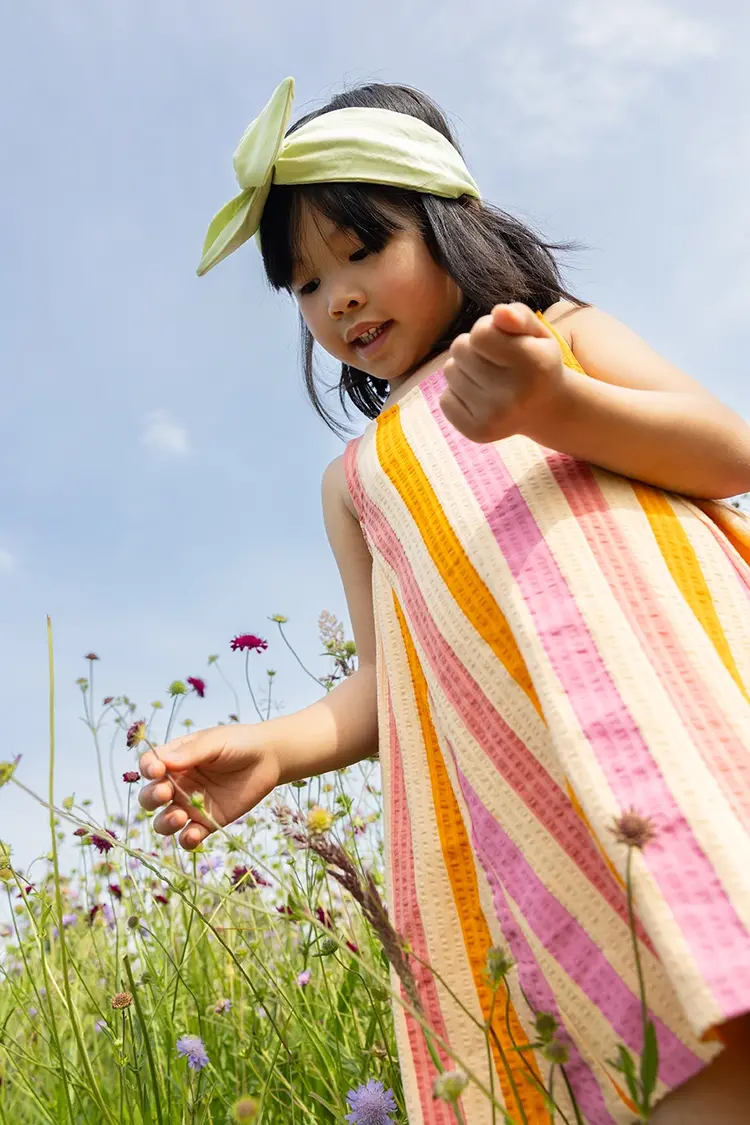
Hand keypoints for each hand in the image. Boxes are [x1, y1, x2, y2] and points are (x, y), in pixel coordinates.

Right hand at [138, 724, 280, 850]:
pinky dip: (187, 841)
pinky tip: (193, 836)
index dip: (148, 770)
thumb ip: (191, 752)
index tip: (157, 771)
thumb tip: (164, 763)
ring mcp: (190, 805)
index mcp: (174, 759)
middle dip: (152, 798)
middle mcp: (177, 784)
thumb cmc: (239, 743)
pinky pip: (189, 837)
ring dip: (165, 823)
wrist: (268, 758)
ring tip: (179, 816)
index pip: (150, 766)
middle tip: (166, 794)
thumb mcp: (215, 742)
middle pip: (149, 797)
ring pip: (164, 821)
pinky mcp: (207, 822)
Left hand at [440, 303, 565, 443]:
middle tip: (494, 361)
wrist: (546, 410)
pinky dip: (458, 394)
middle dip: (472, 348)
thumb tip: (498, 312)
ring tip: (489, 378)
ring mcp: (494, 417)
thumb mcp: (538, 333)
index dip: (486, 329)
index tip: (501, 339)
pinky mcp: (476, 432)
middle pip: (459, 349)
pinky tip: (481, 397)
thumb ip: (520, 315)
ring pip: (449, 372)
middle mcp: (514, 395)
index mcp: (534, 364)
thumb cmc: (537, 362)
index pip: (480, 333)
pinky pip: (445, 399)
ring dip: (464, 369)